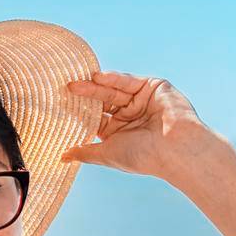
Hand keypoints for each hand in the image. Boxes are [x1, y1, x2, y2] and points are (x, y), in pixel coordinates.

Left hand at [61, 71, 223, 181]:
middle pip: (104, 101)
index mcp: (121, 131)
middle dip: (86, 95)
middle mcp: (131, 115)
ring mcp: (142, 99)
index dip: (80, 111)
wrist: (175, 149)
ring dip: (96, 86)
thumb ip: (85, 152)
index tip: (60, 106)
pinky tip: (97, 77)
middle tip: (66, 89)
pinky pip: (130, 81)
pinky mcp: (154, 86)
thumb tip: (62, 157)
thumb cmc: (143, 156)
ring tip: (76, 84)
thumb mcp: (107, 153)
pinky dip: (114, 78)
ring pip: (115, 90)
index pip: (97, 117)